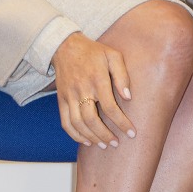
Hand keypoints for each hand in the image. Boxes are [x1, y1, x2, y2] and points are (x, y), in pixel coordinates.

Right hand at [51, 32, 135, 147]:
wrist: (65, 47)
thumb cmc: (94, 52)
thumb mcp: (113, 55)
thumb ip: (122, 75)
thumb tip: (128, 97)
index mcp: (97, 79)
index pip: (110, 107)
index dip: (121, 122)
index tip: (132, 133)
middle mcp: (82, 89)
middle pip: (92, 120)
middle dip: (105, 135)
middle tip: (116, 143)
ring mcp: (69, 96)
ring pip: (78, 124)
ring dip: (91, 137)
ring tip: (103, 145)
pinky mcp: (61, 100)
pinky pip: (65, 122)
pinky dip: (75, 135)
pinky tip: (86, 141)